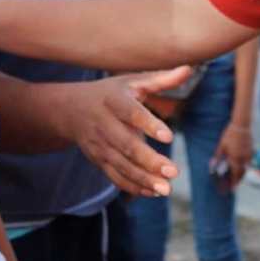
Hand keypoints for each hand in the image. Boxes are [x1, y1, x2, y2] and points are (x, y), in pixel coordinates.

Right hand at [67, 68, 192, 196]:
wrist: (71, 110)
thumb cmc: (111, 93)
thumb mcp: (132, 81)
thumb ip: (161, 79)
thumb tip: (188, 68)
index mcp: (114, 100)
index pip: (132, 114)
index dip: (149, 125)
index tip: (170, 137)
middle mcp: (104, 124)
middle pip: (126, 145)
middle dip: (150, 161)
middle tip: (174, 171)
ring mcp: (100, 145)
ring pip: (121, 165)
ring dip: (144, 179)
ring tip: (167, 188)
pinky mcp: (98, 160)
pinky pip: (115, 177)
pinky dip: (133, 186)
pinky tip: (154, 192)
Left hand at [211, 122, 253, 186]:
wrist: (241, 125)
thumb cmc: (229, 134)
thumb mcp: (221, 145)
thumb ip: (217, 156)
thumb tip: (211, 165)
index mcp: (235, 158)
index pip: (235, 174)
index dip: (234, 183)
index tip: (233, 190)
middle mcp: (243, 158)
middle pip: (242, 173)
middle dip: (238, 180)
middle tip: (234, 184)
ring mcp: (249, 155)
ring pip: (246, 168)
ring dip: (242, 173)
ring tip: (237, 176)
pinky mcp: (252, 151)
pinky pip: (249, 162)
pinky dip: (246, 166)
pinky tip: (242, 165)